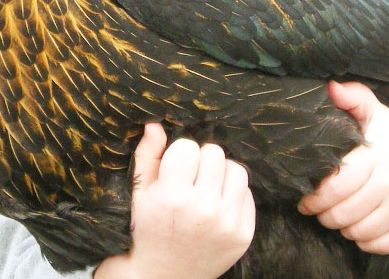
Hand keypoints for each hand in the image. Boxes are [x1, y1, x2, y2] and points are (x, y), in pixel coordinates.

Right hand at [95, 123, 255, 278]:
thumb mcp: (140, 193)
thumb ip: (147, 156)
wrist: (164, 276)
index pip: (189, 147)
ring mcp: (226, 223)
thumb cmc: (149, 229)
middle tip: (191, 180)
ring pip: (236, 170)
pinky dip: (233, 195)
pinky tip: (217, 206)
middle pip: (214, 154)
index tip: (175, 170)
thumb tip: (154, 124)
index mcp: (173, 196)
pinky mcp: (243, 234)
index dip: (180, 156)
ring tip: (207, 189)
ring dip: (221, 174)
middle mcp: (203, 209)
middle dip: (201, 162)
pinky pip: (247, 194)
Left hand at [297, 81, 388, 253]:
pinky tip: (361, 226)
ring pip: (357, 232)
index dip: (315, 196)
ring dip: (341, 228)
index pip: (336, 184)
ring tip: (339, 216)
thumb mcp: (378, 115)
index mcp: (379, 156)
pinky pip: (377, 246)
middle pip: (342, 212)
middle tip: (319, 209)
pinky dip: (363, 240)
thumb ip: (355, 98)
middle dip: (324, 214)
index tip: (306, 197)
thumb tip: (331, 87)